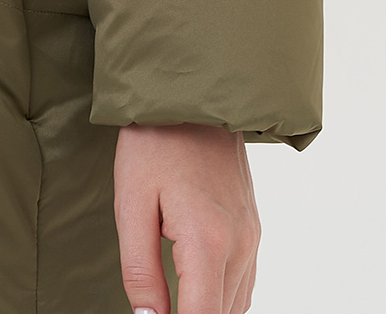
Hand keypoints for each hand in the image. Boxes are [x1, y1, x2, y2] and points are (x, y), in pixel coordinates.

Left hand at [114, 123, 259, 313]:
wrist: (193, 93)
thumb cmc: (155, 142)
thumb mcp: (131, 202)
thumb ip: (140, 269)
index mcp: (208, 242)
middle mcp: (240, 245)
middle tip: (156, 308)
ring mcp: (252, 236)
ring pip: (235, 304)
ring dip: (207, 309)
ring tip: (174, 299)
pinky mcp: (253, 227)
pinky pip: (244, 282)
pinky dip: (222, 296)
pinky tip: (196, 288)